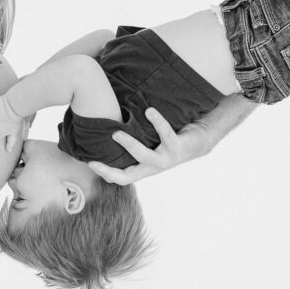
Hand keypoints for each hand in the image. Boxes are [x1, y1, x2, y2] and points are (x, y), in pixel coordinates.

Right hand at [88, 108, 212, 184]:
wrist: (199, 140)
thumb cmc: (168, 140)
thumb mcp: (149, 144)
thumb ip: (132, 143)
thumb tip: (106, 129)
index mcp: (145, 168)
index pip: (121, 178)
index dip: (105, 173)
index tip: (90, 162)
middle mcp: (154, 167)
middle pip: (129, 175)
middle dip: (110, 168)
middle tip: (95, 156)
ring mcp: (165, 160)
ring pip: (144, 156)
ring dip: (129, 145)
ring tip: (117, 132)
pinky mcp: (177, 147)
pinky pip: (164, 133)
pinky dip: (157, 121)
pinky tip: (149, 111)